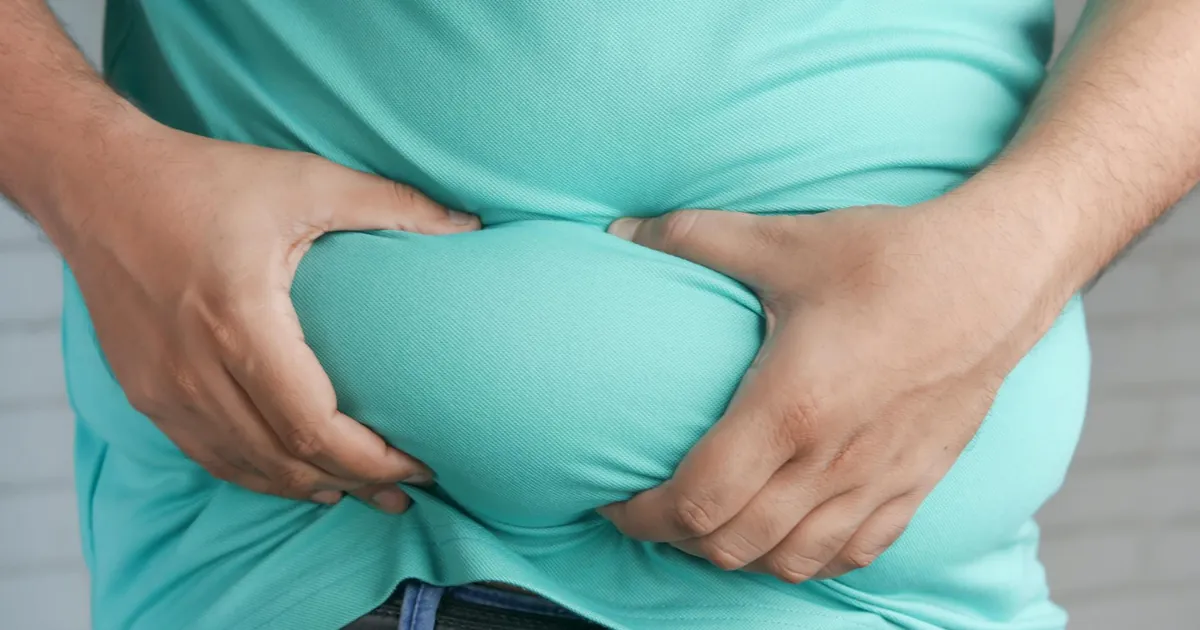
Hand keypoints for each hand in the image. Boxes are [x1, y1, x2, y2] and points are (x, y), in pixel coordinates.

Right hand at [56, 119, 479, 511]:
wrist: (96, 184)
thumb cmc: (203, 179)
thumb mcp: (305, 180)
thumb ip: (392, 204)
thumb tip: (469, 227)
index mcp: (239, 320)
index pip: (315, 426)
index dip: (373, 459)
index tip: (420, 464)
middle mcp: (195, 367)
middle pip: (286, 459)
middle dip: (355, 483)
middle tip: (405, 492)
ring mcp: (163, 388)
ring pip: (247, 468)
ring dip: (308, 487)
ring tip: (361, 493)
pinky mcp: (145, 392)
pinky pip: (209, 456)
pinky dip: (259, 475)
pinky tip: (296, 477)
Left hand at [601, 200, 1061, 580]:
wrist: (999, 273)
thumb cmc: (891, 258)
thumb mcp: (784, 241)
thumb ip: (693, 239)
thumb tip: (619, 232)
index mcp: (790, 408)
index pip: (698, 501)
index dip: (643, 515)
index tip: (615, 500)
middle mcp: (831, 461)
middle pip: (732, 546)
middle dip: (677, 539)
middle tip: (654, 509)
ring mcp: (878, 482)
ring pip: (789, 562)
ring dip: (737, 555)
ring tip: (712, 523)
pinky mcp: (916, 485)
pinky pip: (853, 555)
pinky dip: (806, 558)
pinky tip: (786, 532)